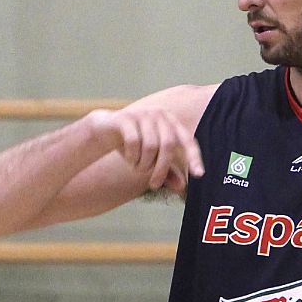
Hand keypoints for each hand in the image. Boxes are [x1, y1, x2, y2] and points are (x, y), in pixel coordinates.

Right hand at [87, 105, 203, 193]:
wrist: (103, 130)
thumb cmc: (132, 145)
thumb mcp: (150, 159)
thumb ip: (166, 171)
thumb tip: (181, 187)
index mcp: (170, 121)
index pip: (187, 140)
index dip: (194, 157)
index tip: (199, 175)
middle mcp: (158, 114)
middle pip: (167, 145)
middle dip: (161, 169)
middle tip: (154, 184)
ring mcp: (141, 114)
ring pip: (150, 145)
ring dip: (143, 164)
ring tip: (137, 168)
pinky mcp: (125, 118)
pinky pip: (133, 141)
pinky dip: (132, 156)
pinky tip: (129, 160)